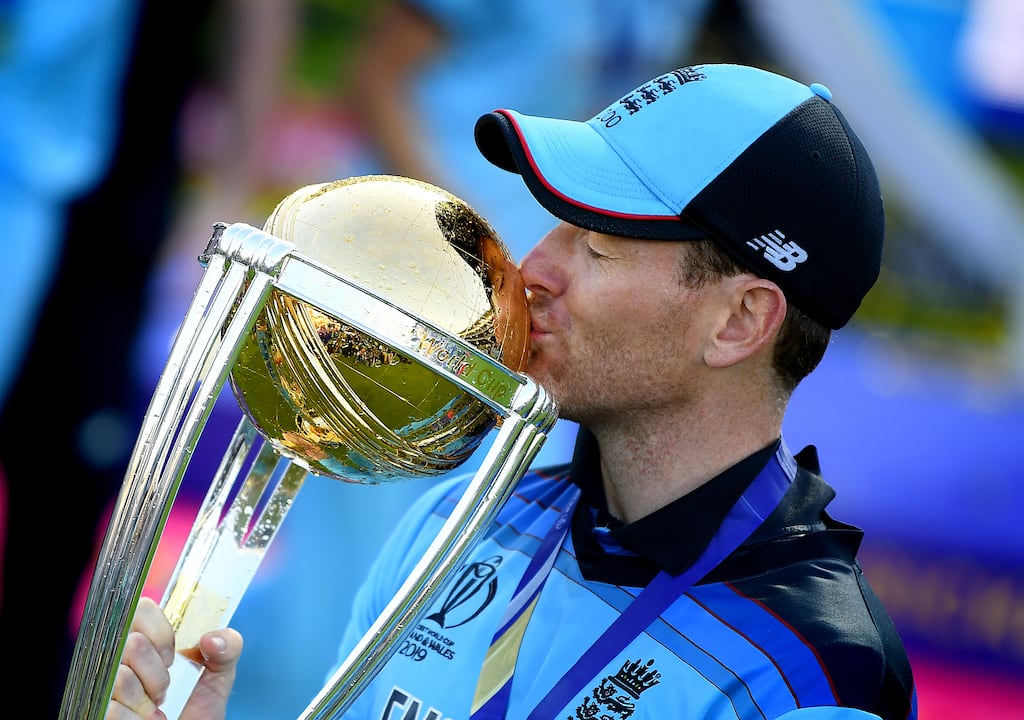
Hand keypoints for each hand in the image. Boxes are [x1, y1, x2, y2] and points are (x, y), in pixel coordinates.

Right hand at [106, 597, 242, 719]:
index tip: (174, 657)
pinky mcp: (101, 711)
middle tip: (168, 688)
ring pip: (121, 678)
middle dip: (158, 674)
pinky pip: (112, 710)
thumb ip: (227, 646)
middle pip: (132, 644)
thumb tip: (211, 640)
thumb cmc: (199, 703)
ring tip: (158, 706)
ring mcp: (107, 684)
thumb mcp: (221, 671)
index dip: (161, 634)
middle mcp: (122, 656)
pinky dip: (137, 719)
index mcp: (149, 637)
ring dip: (148, 699)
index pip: (141, 609)